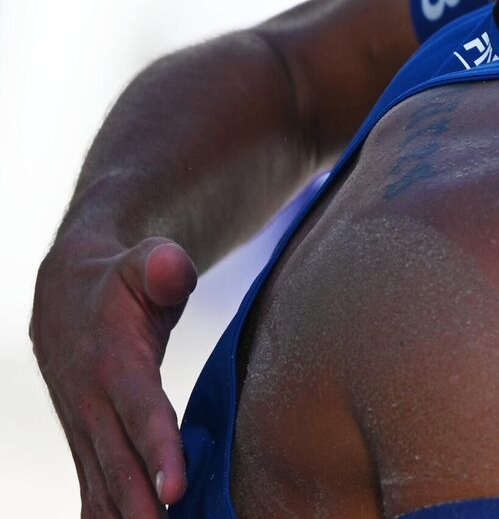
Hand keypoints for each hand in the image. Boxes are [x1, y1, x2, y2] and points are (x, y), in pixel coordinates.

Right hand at [32, 233, 198, 516]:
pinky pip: (93, 487)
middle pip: (121, 464)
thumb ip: (162, 266)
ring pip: (103, 485)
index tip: (176, 490)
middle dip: (142, 507)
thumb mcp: (144, 261)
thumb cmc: (122, 278)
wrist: (66, 291)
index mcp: (114, 363)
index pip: (141, 412)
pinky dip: (105, 515)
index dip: (159, 450)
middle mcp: (93, 403)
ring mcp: (84, 427)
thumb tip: (171, 267)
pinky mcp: (84, 439)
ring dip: (124, 517)